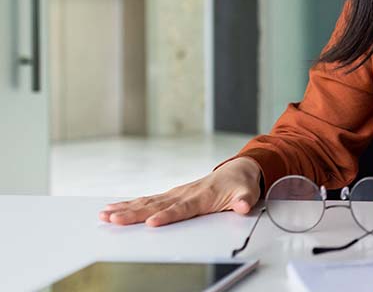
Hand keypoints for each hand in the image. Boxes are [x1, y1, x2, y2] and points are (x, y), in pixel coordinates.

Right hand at [97, 156, 262, 226]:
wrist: (237, 169)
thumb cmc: (240, 183)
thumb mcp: (248, 192)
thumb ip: (244, 201)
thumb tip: (243, 206)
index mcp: (202, 196)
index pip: (182, 208)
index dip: (167, 215)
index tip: (152, 222)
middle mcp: (185, 193)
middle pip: (156, 205)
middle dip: (134, 213)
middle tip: (114, 219)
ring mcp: (176, 193)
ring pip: (147, 202)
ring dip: (125, 209)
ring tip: (105, 215)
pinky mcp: (171, 195)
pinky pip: (147, 200)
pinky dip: (130, 205)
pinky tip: (113, 210)